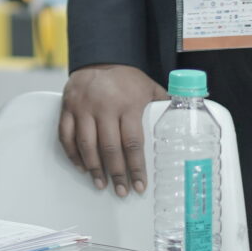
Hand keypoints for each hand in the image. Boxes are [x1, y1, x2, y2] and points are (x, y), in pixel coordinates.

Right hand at [59, 63, 166, 194]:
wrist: (99, 58)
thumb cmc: (127, 79)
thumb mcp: (149, 88)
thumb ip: (163, 106)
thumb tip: (185, 124)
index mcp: (128, 104)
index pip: (132, 142)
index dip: (135, 167)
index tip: (139, 185)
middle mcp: (104, 106)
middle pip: (110, 148)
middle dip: (116, 173)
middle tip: (121, 191)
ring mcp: (83, 107)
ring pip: (86, 145)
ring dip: (94, 168)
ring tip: (101, 184)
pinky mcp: (67, 108)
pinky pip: (66, 136)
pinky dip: (73, 154)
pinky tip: (82, 167)